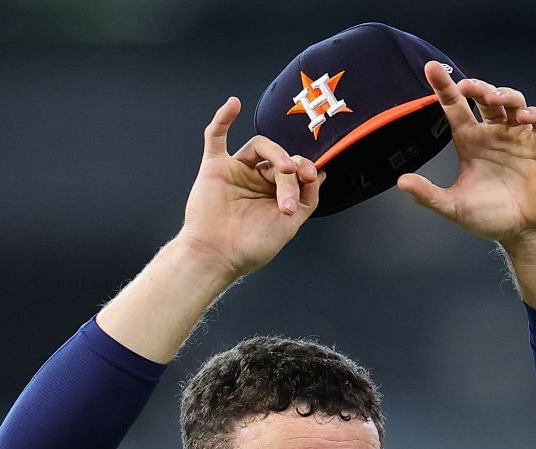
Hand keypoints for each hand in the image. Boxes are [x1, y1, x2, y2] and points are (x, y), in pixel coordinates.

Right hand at [175, 96, 324, 280]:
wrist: (218, 257)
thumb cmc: (250, 247)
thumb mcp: (290, 225)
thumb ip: (307, 199)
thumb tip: (320, 174)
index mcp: (275, 193)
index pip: (296, 169)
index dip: (306, 169)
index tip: (313, 177)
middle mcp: (257, 179)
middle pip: (280, 159)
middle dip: (291, 175)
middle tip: (290, 197)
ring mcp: (236, 171)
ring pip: (260, 146)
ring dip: (276, 153)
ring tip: (284, 170)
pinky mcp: (215, 167)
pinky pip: (216, 136)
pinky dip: (223, 118)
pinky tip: (233, 104)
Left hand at [395, 62, 535, 245]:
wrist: (527, 233)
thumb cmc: (491, 218)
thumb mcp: (455, 207)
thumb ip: (429, 195)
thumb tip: (401, 182)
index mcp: (471, 142)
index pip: (455, 107)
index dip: (444, 87)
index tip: (431, 68)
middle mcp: (494, 134)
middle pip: (484, 97)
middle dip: (476, 86)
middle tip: (466, 86)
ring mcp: (519, 137)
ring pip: (513, 101)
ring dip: (504, 94)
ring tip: (492, 99)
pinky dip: (534, 113)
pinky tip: (522, 117)